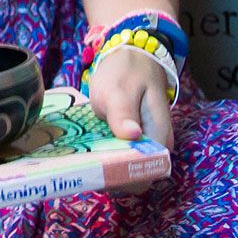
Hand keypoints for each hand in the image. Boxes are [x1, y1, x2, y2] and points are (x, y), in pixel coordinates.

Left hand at [83, 48, 175, 192]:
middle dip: (108, 175)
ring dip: (103, 167)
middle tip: (79, 165)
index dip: (122, 180)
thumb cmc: (127, 72)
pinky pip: (118, 156)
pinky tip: (85, 151)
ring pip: (124, 168)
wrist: (131, 56)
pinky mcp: (130, 141)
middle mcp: (155, 148)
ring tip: (78, 159)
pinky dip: (103, 156)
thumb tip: (132, 136)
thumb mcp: (120, 89)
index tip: (95, 173)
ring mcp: (143, 145)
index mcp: (159, 139)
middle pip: (133, 177)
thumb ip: (124, 112)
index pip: (144, 177)